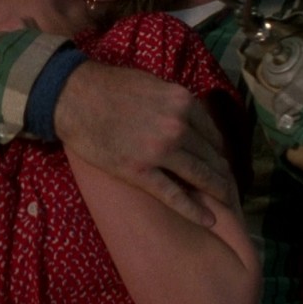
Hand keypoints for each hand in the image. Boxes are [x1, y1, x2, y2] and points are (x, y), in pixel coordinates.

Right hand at [54, 61, 233, 226]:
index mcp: (182, 102)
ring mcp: (160, 151)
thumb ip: (174, 101)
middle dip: (221, 172)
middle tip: (228, 185)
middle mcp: (178, 126)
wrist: (74, 97)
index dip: (218, 148)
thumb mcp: (152, 83)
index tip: (220, 159)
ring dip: (216, 190)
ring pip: (199, 176)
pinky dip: (194, 210)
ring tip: (226, 202)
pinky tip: (209, 221)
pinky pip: (174, 195)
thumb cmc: (109, 86)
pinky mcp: (140, 172)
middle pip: (210, 155)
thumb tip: (186, 114)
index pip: (211, 132)